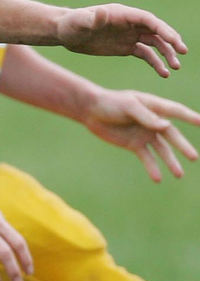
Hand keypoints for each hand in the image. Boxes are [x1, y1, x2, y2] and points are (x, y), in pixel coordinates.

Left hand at [57, 4, 187, 77]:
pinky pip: (145, 55)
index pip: (149, 21)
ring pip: (154, 44)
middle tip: (183, 53)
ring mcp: (130, 36)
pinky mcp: (126, 47)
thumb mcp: (80, 22)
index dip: (164, 29)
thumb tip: (102, 13)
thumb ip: (92, 19)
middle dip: (171, 41)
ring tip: (174, 68)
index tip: (175, 41)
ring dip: (166, 54)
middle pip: (157, 31)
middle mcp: (130, 24)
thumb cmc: (71, 24)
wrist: (65, 33)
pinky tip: (163, 74)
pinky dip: (155, 63)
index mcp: (123, 15)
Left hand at [81, 89, 199, 180]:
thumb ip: (146, 116)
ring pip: (162, 150)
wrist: (91, 111)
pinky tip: (157, 178)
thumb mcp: (128, 106)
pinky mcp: (134, 144)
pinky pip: (147, 157)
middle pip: (172, 135)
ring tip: (179, 174)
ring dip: (170, 162)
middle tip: (194, 157)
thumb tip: (167, 126)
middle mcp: (153, 122)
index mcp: (154, 107)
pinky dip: (152, 167)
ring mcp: (144, 134)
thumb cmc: (110, 102)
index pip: (176, 112)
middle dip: (182, 146)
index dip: (189, 117)